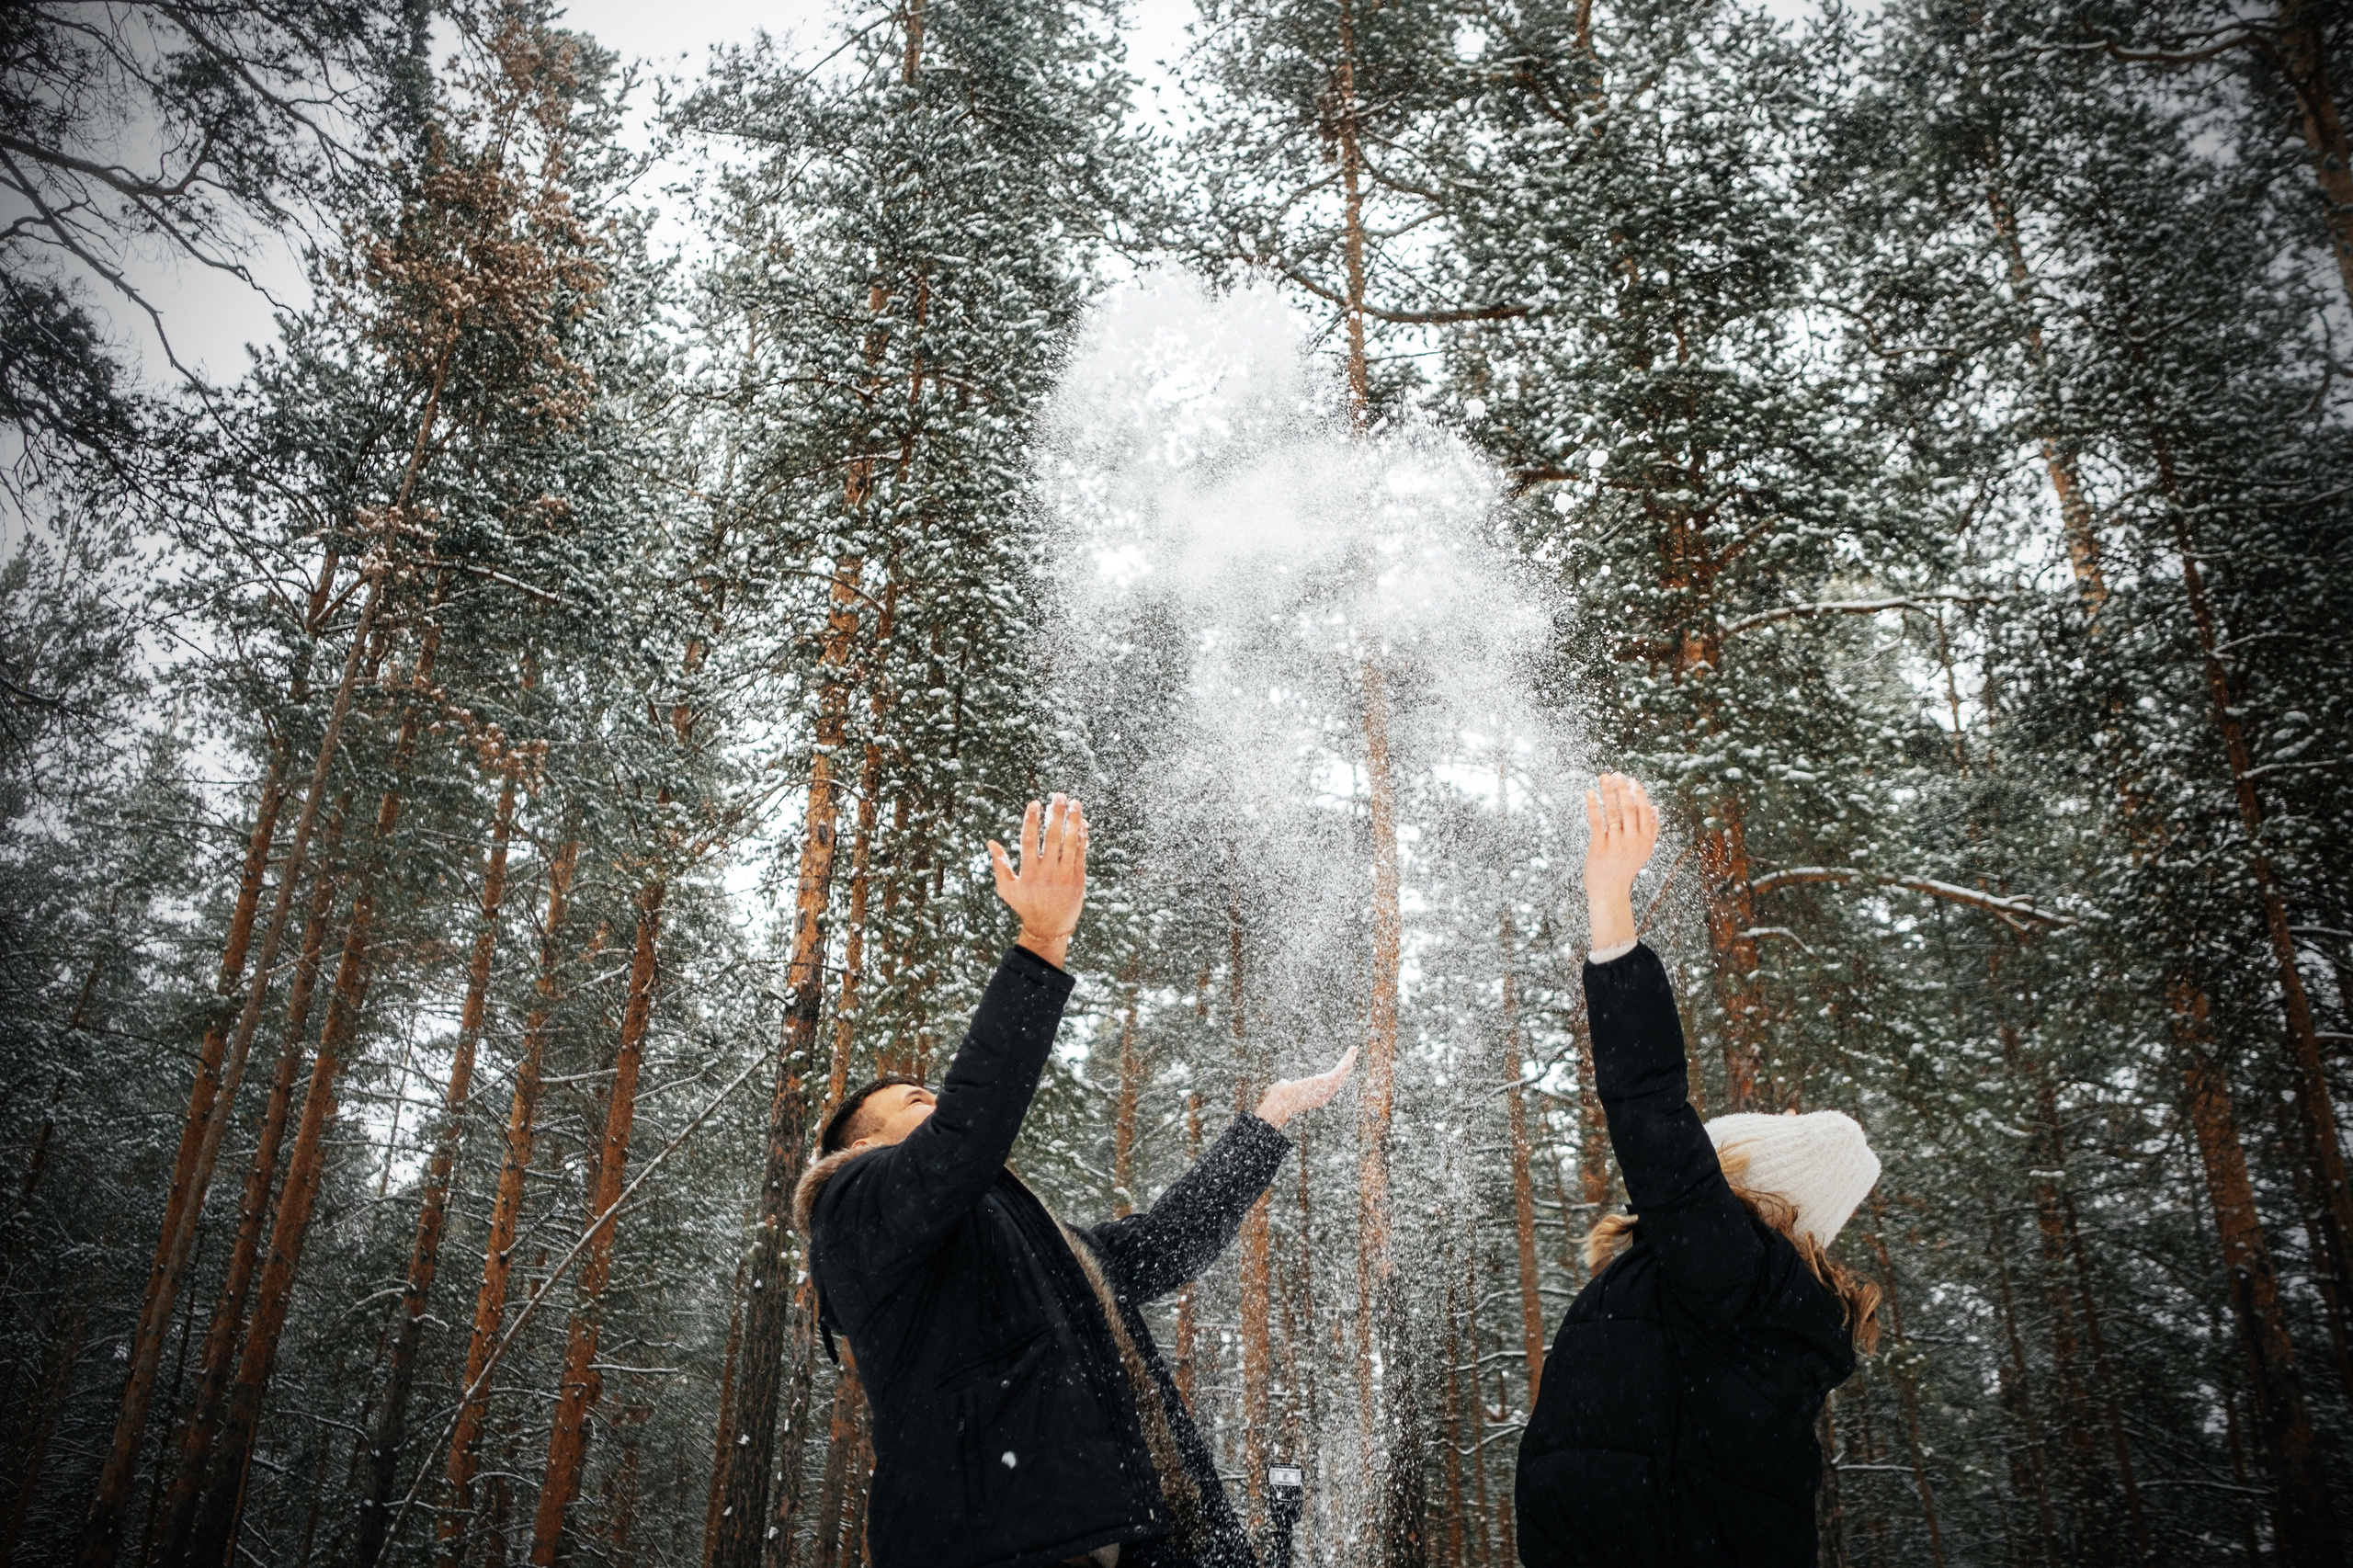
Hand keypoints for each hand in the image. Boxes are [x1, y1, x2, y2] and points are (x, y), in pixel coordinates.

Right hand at [988, 794, 1087, 968]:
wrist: (1050, 928)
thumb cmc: (1025, 905)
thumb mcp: (1007, 889)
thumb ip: (1000, 865)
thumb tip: (990, 842)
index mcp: (1028, 873)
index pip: (1029, 841)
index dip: (1032, 821)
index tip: (1035, 803)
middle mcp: (1047, 873)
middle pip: (1052, 838)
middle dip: (1056, 814)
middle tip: (1058, 795)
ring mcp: (1065, 876)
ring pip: (1071, 843)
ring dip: (1074, 821)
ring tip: (1075, 803)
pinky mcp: (1078, 879)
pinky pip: (1081, 854)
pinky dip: (1082, 837)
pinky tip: (1082, 822)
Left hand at [1254, 1045, 1357, 1129]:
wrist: (1281, 1101)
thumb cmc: (1278, 1099)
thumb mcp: (1285, 1090)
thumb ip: (1286, 1086)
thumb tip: (1284, 1082)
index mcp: (1317, 1099)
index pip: (1331, 1087)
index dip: (1338, 1077)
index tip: (1341, 1069)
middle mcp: (1325, 1095)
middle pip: (1340, 1080)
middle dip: (1347, 1068)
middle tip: (1352, 1058)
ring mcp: (1328, 1089)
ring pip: (1343, 1073)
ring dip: (1349, 1061)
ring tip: (1354, 1050)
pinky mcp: (1328, 1081)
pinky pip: (1341, 1070)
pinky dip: (1347, 1060)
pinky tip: (1352, 1051)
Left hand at [1584, 771, 1658, 952]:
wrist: (1609, 892)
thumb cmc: (1624, 868)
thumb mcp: (1643, 851)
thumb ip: (1651, 830)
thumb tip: (1655, 807)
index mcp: (1646, 841)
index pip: (1644, 811)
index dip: (1638, 794)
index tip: (1631, 780)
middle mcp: (1633, 842)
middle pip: (1629, 808)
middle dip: (1622, 788)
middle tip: (1615, 774)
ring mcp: (1616, 845)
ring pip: (1613, 812)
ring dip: (1608, 792)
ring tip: (1603, 777)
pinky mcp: (1599, 848)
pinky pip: (1596, 822)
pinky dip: (1594, 805)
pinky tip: (1590, 792)